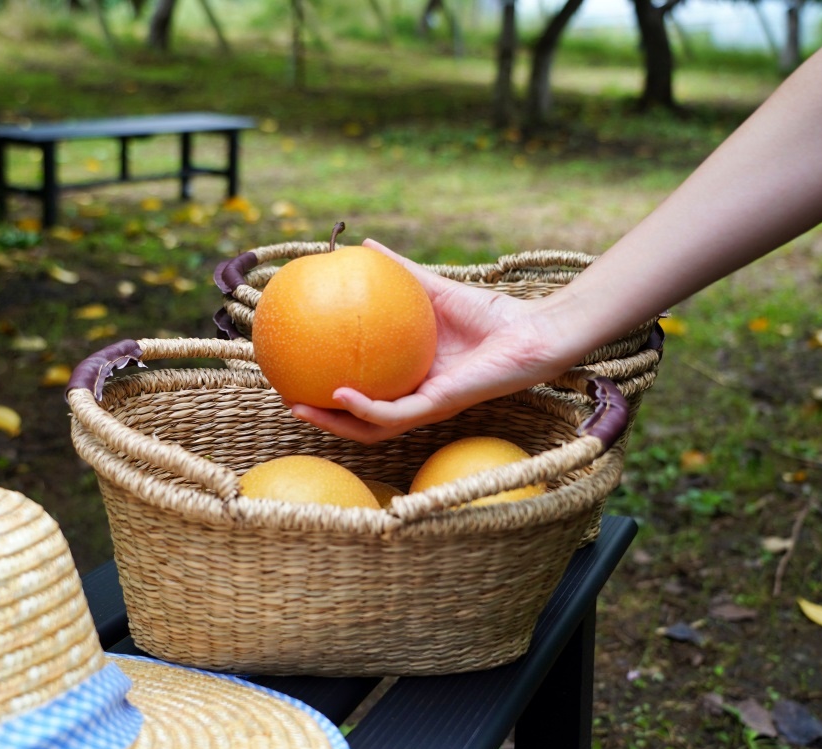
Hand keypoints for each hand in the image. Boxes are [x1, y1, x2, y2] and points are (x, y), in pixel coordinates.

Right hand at [291, 240, 581, 442]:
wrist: (532, 331)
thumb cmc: (492, 313)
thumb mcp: (433, 289)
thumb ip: (401, 271)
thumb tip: (364, 245)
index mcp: (411, 377)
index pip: (364, 393)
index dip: (328, 390)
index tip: (297, 372)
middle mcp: (415, 398)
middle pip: (359, 421)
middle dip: (322, 417)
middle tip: (288, 400)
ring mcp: (426, 406)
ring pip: (371, 429)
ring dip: (334, 425)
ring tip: (301, 408)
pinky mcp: (439, 406)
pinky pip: (394, 415)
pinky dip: (365, 409)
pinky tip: (340, 394)